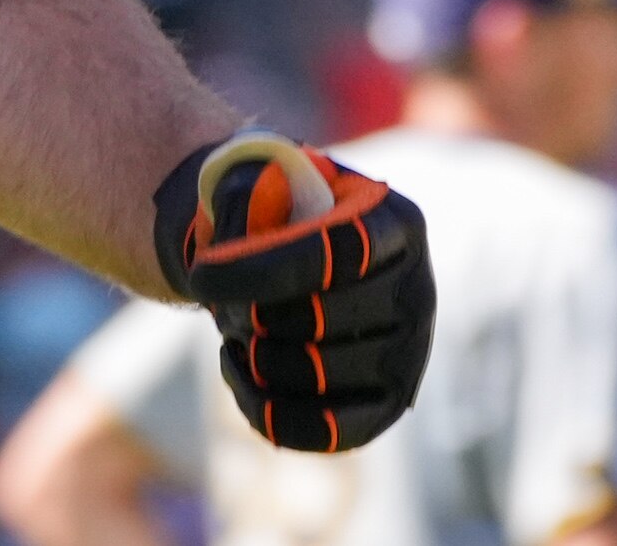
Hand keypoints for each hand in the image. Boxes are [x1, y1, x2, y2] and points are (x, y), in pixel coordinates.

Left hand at [152, 132, 433, 452]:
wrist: (288, 256)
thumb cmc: (270, 215)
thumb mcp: (256, 183)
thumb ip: (244, 199)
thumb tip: (237, 247)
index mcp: (393, 224)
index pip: (333, 255)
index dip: (260, 272)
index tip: (200, 279)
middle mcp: (416, 291)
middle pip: (320, 321)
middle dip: (252, 313)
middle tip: (228, 301)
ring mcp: (408, 353)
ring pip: (314, 376)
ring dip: (254, 355)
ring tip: (237, 329)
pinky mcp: (388, 404)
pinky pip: (329, 432)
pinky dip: (266, 409)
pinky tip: (238, 368)